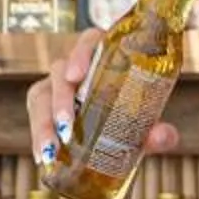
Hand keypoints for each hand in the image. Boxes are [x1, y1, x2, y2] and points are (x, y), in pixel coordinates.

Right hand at [25, 28, 179, 169]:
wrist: (115, 148)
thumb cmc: (133, 125)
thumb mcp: (148, 130)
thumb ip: (159, 133)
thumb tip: (163, 136)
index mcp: (105, 60)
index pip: (91, 41)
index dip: (81, 53)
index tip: (77, 75)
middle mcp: (78, 69)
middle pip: (59, 69)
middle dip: (60, 97)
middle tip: (67, 126)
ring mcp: (57, 87)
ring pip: (41, 95)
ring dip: (44, 124)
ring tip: (51, 151)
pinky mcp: (43, 107)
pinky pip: (36, 117)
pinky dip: (39, 137)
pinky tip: (43, 157)